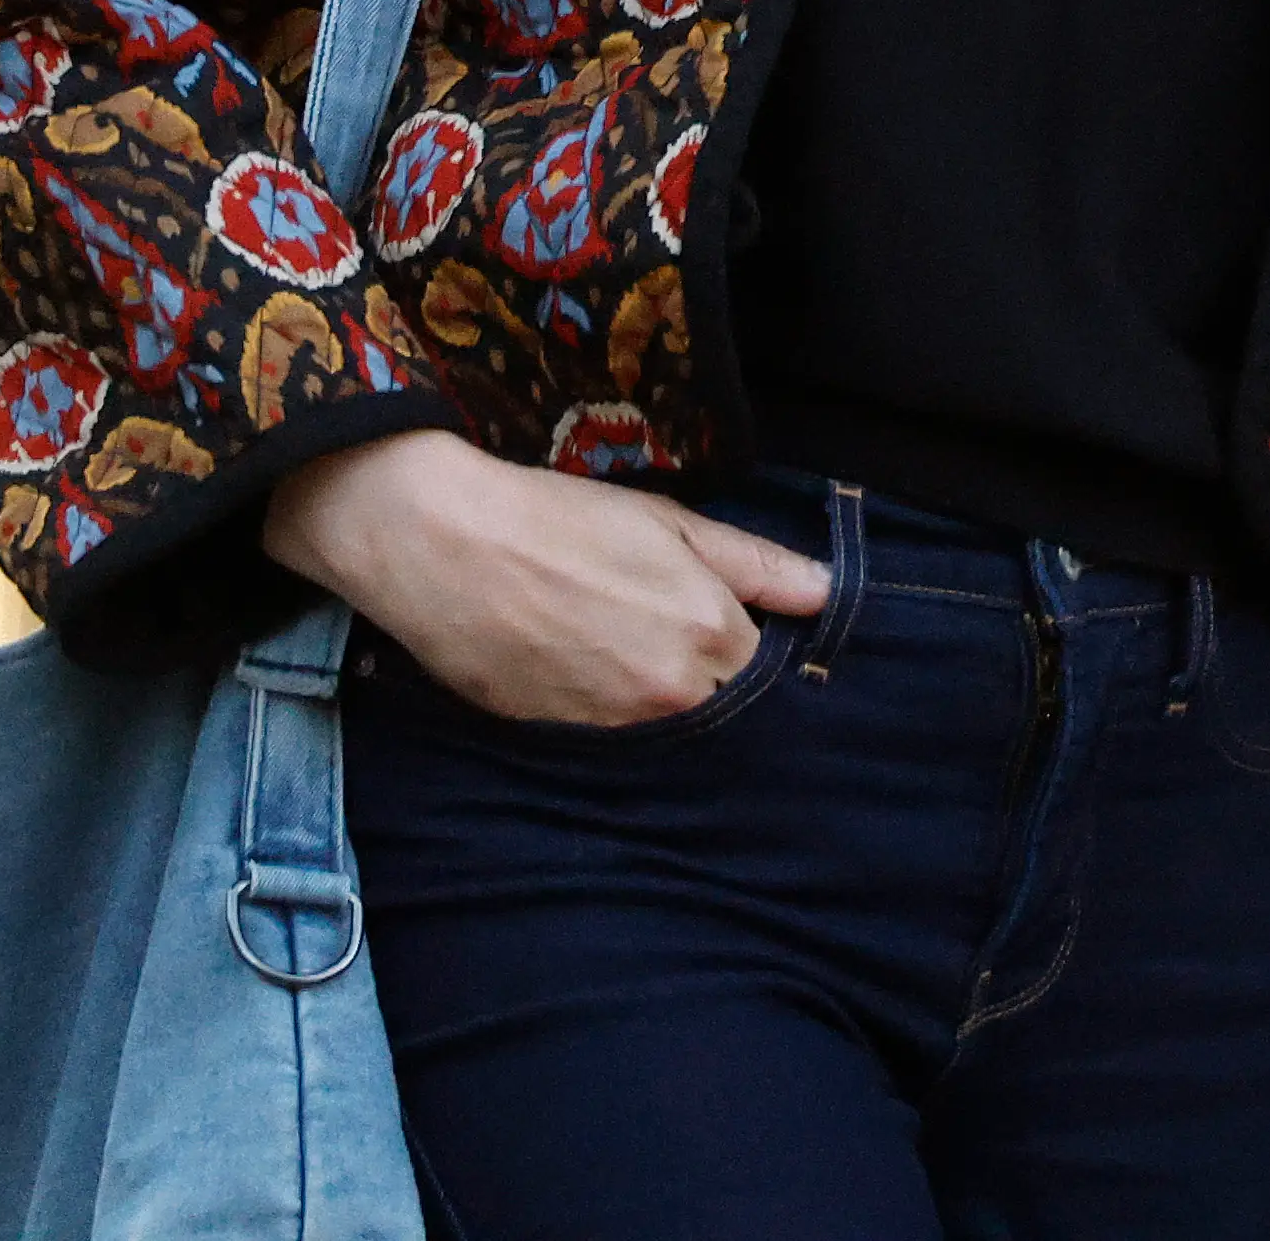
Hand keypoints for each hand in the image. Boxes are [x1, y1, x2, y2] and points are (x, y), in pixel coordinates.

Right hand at [264, 431, 828, 724]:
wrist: (444, 545)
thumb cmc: (561, 521)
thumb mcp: (670, 523)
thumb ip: (756, 565)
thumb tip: (825, 592)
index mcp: (710, 636)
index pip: (768, 672)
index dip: (758, 654)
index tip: (741, 636)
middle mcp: (670, 697)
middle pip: (722, 711)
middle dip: (718, 688)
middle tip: (679, 648)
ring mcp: (612, 730)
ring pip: (668, 735)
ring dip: (664, 708)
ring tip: (629, 659)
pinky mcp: (558, 746)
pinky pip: (611, 748)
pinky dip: (614, 724)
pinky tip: (591, 683)